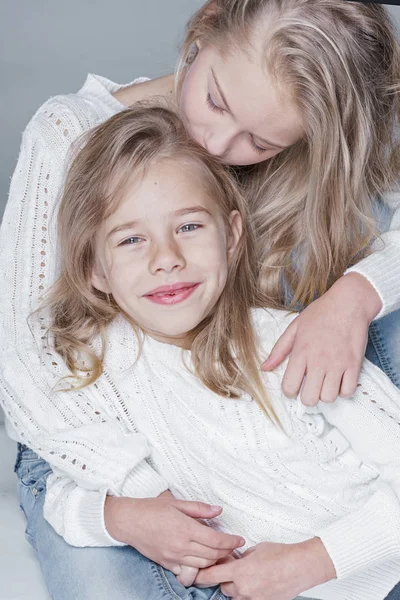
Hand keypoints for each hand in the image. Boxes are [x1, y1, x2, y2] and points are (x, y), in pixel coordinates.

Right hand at [104, 492, 244, 575]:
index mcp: (185, 528)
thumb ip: (199, 508)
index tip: (240, 539)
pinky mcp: (168, 564)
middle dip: (226, 551)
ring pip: (202, 565)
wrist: (129, 521)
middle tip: (233, 545)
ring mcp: (174, 557)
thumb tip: (219, 510)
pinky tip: (203, 560)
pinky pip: (188, 571)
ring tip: (221, 553)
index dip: (231, 541)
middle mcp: (181, 546)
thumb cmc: (151, 509)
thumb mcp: (177, 503)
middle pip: (212, 555)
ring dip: (215, 560)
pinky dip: (199, 568)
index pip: (216, 540)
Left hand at [195, 538, 335, 599]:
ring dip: (237, 588)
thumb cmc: (281, 554)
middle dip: (226, 579)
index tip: (193, 575)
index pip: (212, 576)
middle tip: (235, 570)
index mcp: (239, 571)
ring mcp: (253, 599)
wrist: (301, 566)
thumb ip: (242, 557)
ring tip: (250, 577)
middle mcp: (244, 588)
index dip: (201, 576)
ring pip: (236, 597)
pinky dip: (250, 593)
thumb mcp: (257, 549)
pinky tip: (259, 583)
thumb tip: (237, 560)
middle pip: (224, 588)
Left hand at [262, 273, 381, 405]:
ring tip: (324, 382)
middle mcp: (319, 361)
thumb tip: (264, 367)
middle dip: (307, 397)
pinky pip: (348, 391)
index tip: (293, 386)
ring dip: (325, 394)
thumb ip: (279, 350)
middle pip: (309, 399)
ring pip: (329, 398)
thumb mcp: (295, 327)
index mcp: (301, 352)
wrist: (349, 302)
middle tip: (309, 387)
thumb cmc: (321, 313)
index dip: (289, 391)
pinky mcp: (354, 365)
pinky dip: (343, 390)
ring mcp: (338, 364)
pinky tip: (338, 380)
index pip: (289, 387)